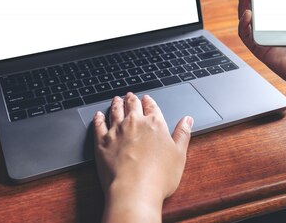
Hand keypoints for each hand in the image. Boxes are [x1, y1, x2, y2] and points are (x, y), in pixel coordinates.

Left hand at [93, 93, 192, 222]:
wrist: (134, 190)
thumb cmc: (159, 176)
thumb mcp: (179, 155)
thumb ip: (182, 134)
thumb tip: (187, 120)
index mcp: (155, 124)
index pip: (152, 107)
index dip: (149, 102)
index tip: (147, 99)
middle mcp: (135, 123)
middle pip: (132, 105)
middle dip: (131, 99)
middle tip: (130, 95)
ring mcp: (117, 131)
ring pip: (115, 111)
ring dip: (116, 104)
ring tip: (116, 100)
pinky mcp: (102, 141)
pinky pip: (98, 124)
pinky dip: (98, 118)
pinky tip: (98, 115)